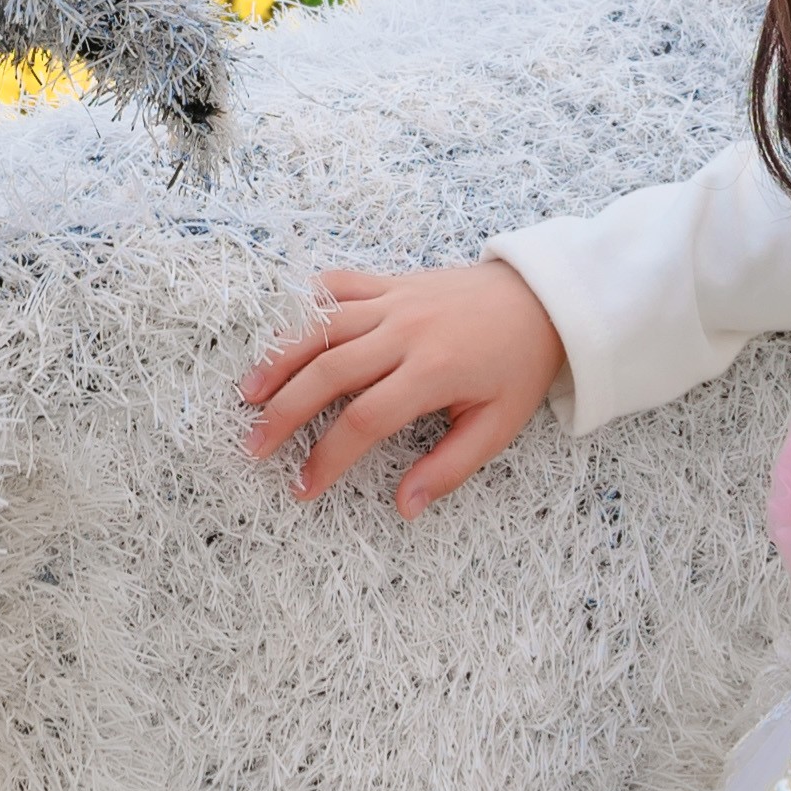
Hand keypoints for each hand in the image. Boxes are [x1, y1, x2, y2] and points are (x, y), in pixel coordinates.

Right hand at [240, 259, 566, 511]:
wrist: (542, 300)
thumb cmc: (518, 368)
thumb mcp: (496, 427)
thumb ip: (448, 469)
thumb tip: (404, 508)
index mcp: (434, 371)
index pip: (364, 419)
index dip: (327, 457)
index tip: (303, 487)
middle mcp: (407, 331)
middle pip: (329, 371)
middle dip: (285, 412)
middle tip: (255, 446)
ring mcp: (395, 301)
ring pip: (321, 326)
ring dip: (280, 359)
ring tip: (248, 395)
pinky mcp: (390, 281)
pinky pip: (336, 286)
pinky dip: (303, 306)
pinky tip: (279, 336)